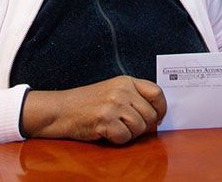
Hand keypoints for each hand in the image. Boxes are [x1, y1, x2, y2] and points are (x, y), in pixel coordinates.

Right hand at [21, 76, 166, 144]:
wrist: (60, 110)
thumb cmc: (86, 104)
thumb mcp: (112, 91)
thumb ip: (133, 97)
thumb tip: (157, 115)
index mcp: (126, 81)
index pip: (156, 92)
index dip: (161, 108)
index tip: (158, 118)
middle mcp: (122, 90)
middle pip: (150, 115)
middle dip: (142, 126)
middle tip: (126, 126)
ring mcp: (114, 104)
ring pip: (139, 128)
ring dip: (129, 133)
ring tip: (114, 127)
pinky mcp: (105, 119)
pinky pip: (125, 137)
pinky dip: (117, 139)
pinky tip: (106, 132)